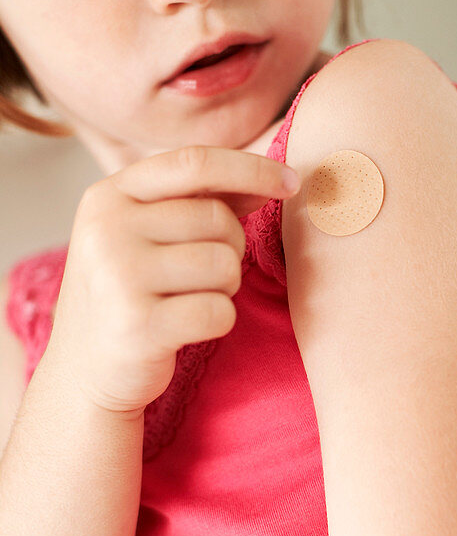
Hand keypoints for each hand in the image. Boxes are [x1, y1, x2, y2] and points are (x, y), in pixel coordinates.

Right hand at [47, 146, 299, 416]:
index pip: (194, 162)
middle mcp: (108, 230)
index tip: (293, 183)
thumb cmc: (130, 295)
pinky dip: (218, 320)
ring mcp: (119, 278)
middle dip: (231, 247)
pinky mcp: (139, 327)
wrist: (84, 372)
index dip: (251, 169)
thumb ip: (201, 201)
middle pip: (217, 218)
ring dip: (224, 287)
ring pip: (224, 265)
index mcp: (108, 196)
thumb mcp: (146, 235)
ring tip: (188, 299)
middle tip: (203, 274)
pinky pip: (220, 311)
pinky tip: (186, 327)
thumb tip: (274, 178)